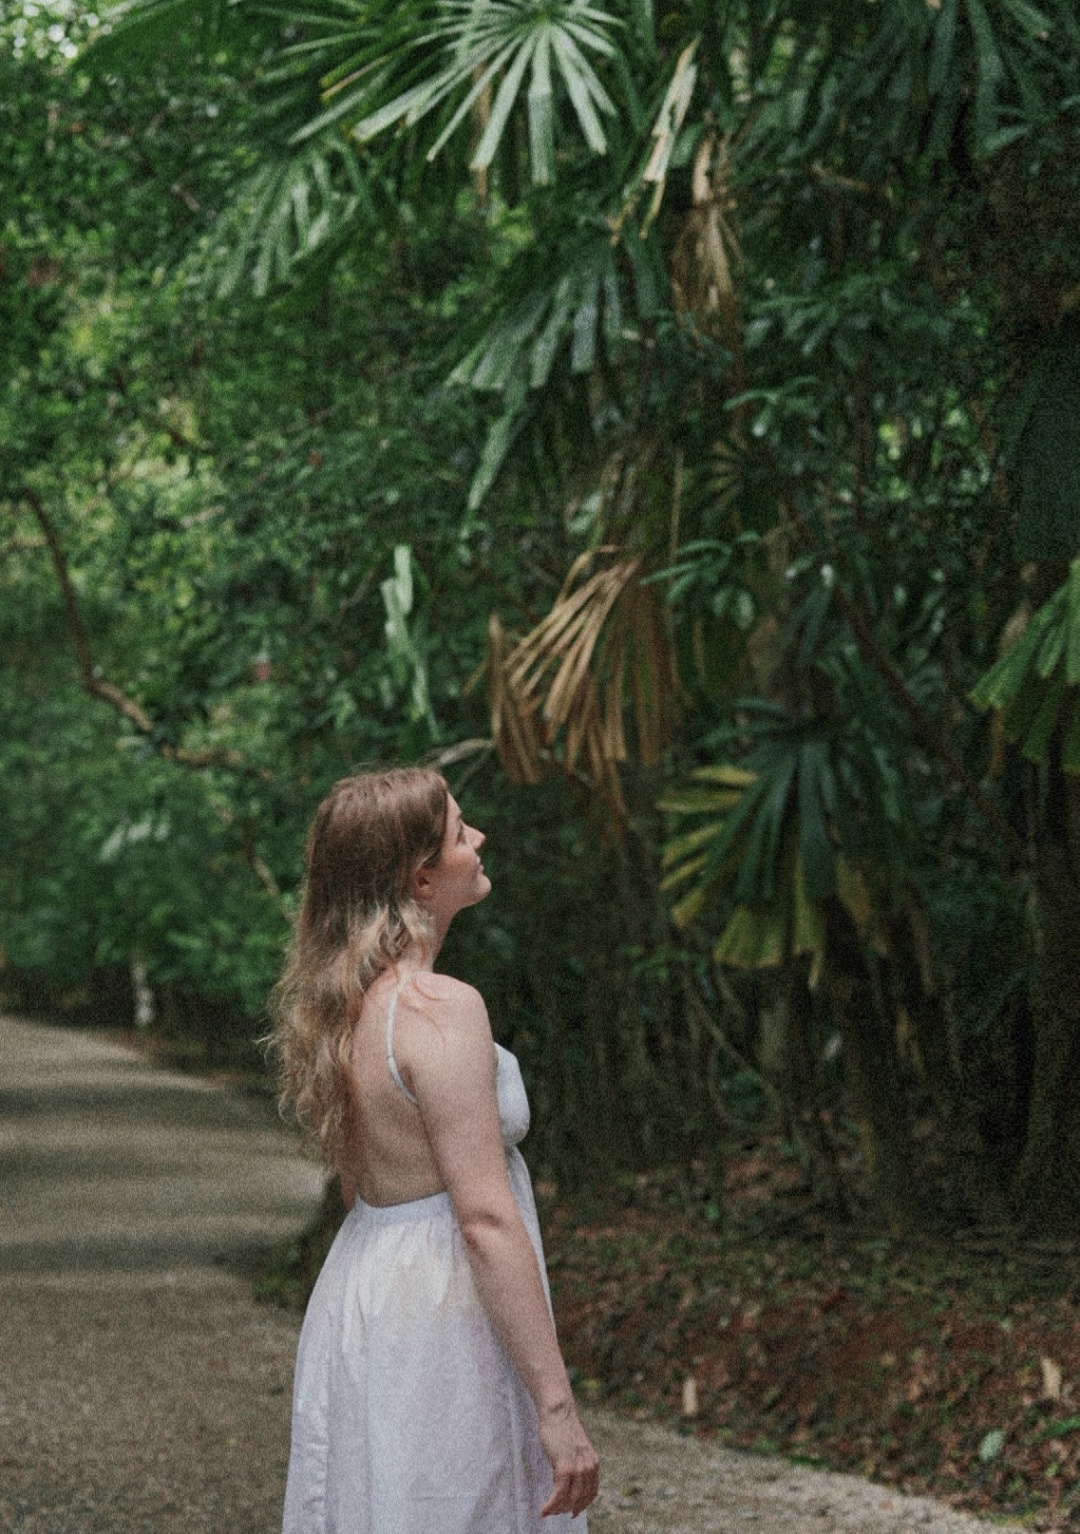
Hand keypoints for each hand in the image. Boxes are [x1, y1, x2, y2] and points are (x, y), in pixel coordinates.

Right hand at [538, 1398, 598, 1518]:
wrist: (558, 1412)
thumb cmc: (562, 1428)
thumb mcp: (575, 1449)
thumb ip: (577, 1463)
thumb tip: (570, 1479)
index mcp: (593, 1463)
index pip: (591, 1493)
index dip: (582, 1504)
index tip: (573, 1512)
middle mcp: (589, 1467)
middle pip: (580, 1499)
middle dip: (567, 1508)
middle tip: (555, 1512)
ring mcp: (578, 1468)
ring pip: (569, 1500)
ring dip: (557, 1509)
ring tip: (548, 1511)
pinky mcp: (565, 1467)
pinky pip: (559, 1494)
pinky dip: (551, 1505)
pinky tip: (544, 1510)